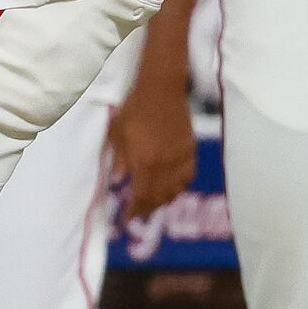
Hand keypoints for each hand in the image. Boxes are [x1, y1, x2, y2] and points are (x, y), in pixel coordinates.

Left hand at [105, 83, 200, 217]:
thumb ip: (119, 158)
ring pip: (175, 190)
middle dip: (147, 209)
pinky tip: (173, 187)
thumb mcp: (118, 133)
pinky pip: (188, 177)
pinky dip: (180, 187)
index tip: (126, 219)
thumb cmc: (135, 108)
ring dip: (163, 201)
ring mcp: (179, 159)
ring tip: (154, 203)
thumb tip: (118, 180)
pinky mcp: (190, 151)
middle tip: (138, 214)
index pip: (140, 196)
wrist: (162, 89)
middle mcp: (164, 166)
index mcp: (144, 162)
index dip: (134, 211)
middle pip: (158, 197)